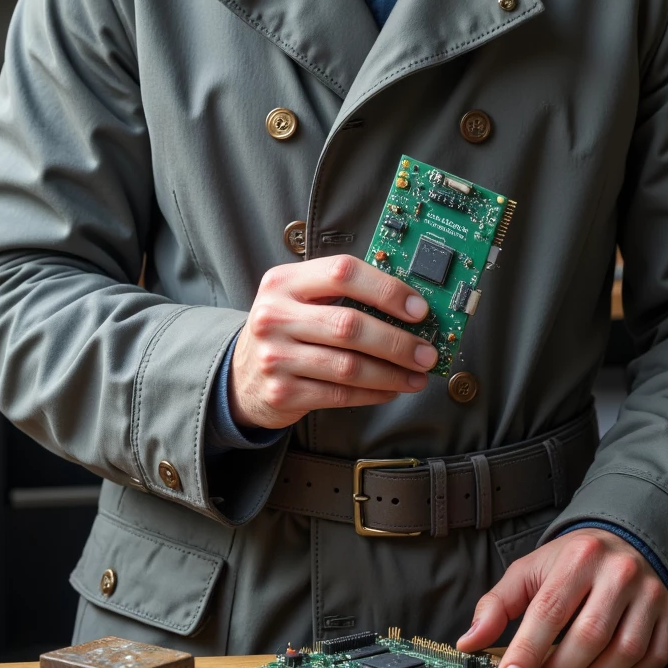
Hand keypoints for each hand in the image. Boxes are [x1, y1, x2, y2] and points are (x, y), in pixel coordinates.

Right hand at [229, 255, 437, 428]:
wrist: (240, 375)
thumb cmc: (285, 331)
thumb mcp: (299, 299)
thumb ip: (342, 294)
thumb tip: (409, 305)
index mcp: (284, 281)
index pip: (342, 273)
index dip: (386, 290)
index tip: (418, 308)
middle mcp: (275, 316)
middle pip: (349, 325)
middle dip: (398, 341)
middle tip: (427, 351)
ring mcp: (275, 357)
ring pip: (348, 366)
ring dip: (392, 373)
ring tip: (417, 375)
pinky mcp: (282, 393)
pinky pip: (340, 394)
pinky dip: (374, 393)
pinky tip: (391, 390)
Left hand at [458, 529, 667, 667]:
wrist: (624, 542)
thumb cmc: (572, 563)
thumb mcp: (530, 571)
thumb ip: (497, 605)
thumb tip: (468, 642)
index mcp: (579, 556)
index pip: (549, 611)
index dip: (526, 652)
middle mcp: (619, 572)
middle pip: (587, 638)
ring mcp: (649, 594)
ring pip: (620, 654)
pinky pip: (649, 661)